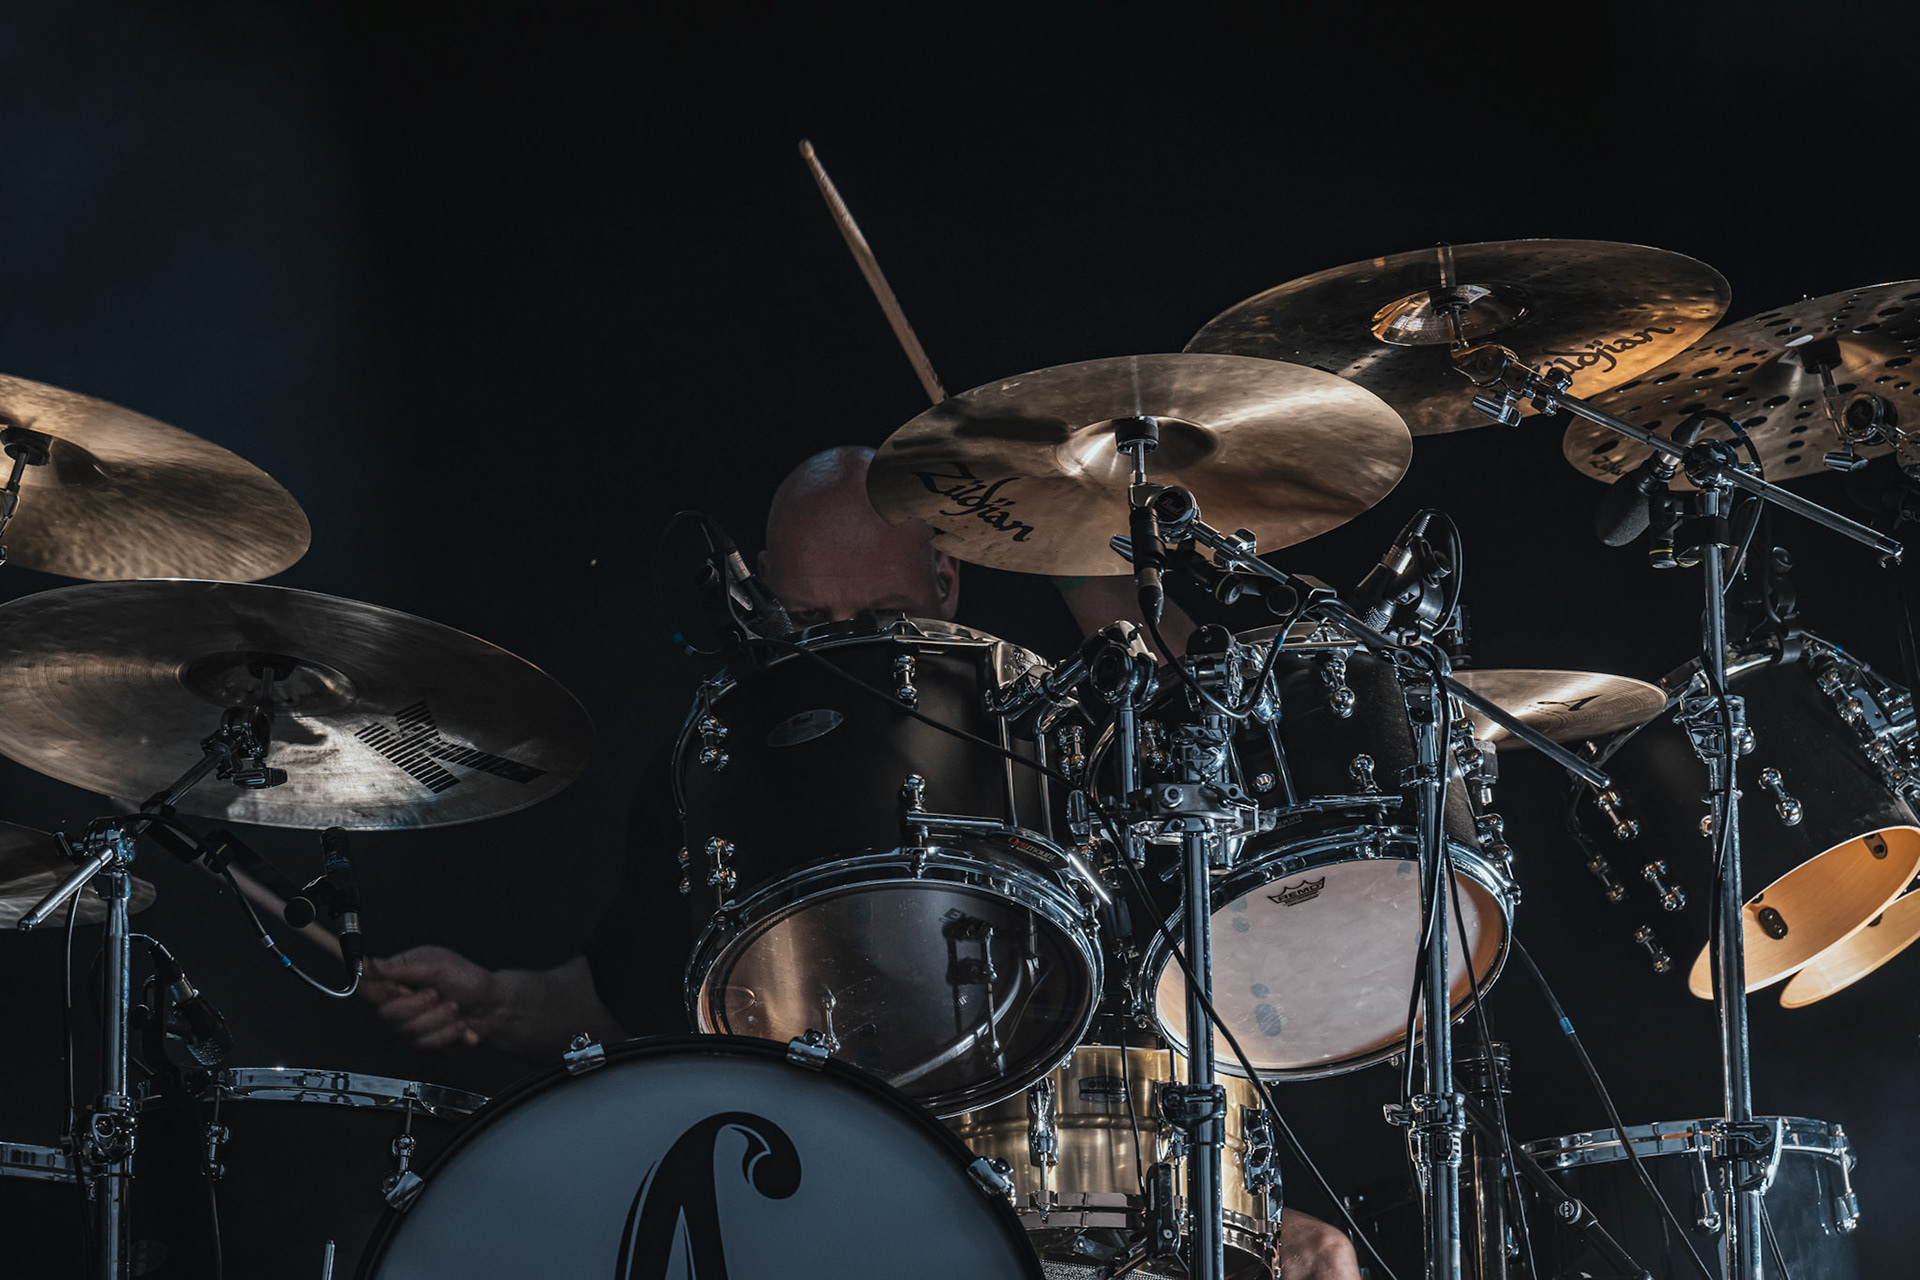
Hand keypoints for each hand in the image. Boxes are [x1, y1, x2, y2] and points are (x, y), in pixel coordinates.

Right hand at [361, 944, 502, 1049]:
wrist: (493, 1006)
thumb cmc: (468, 980)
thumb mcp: (439, 964)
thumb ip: (405, 967)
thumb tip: (373, 964)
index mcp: (399, 979)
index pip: (367, 984)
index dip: (368, 985)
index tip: (383, 983)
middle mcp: (399, 1003)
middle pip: (386, 1012)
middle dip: (416, 1004)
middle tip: (437, 994)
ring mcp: (409, 1026)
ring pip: (408, 1029)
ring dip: (438, 1017)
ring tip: (454, 1007)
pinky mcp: (422, 1043)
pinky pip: (425, 1043)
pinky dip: (447, 1032)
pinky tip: (458, 1024)